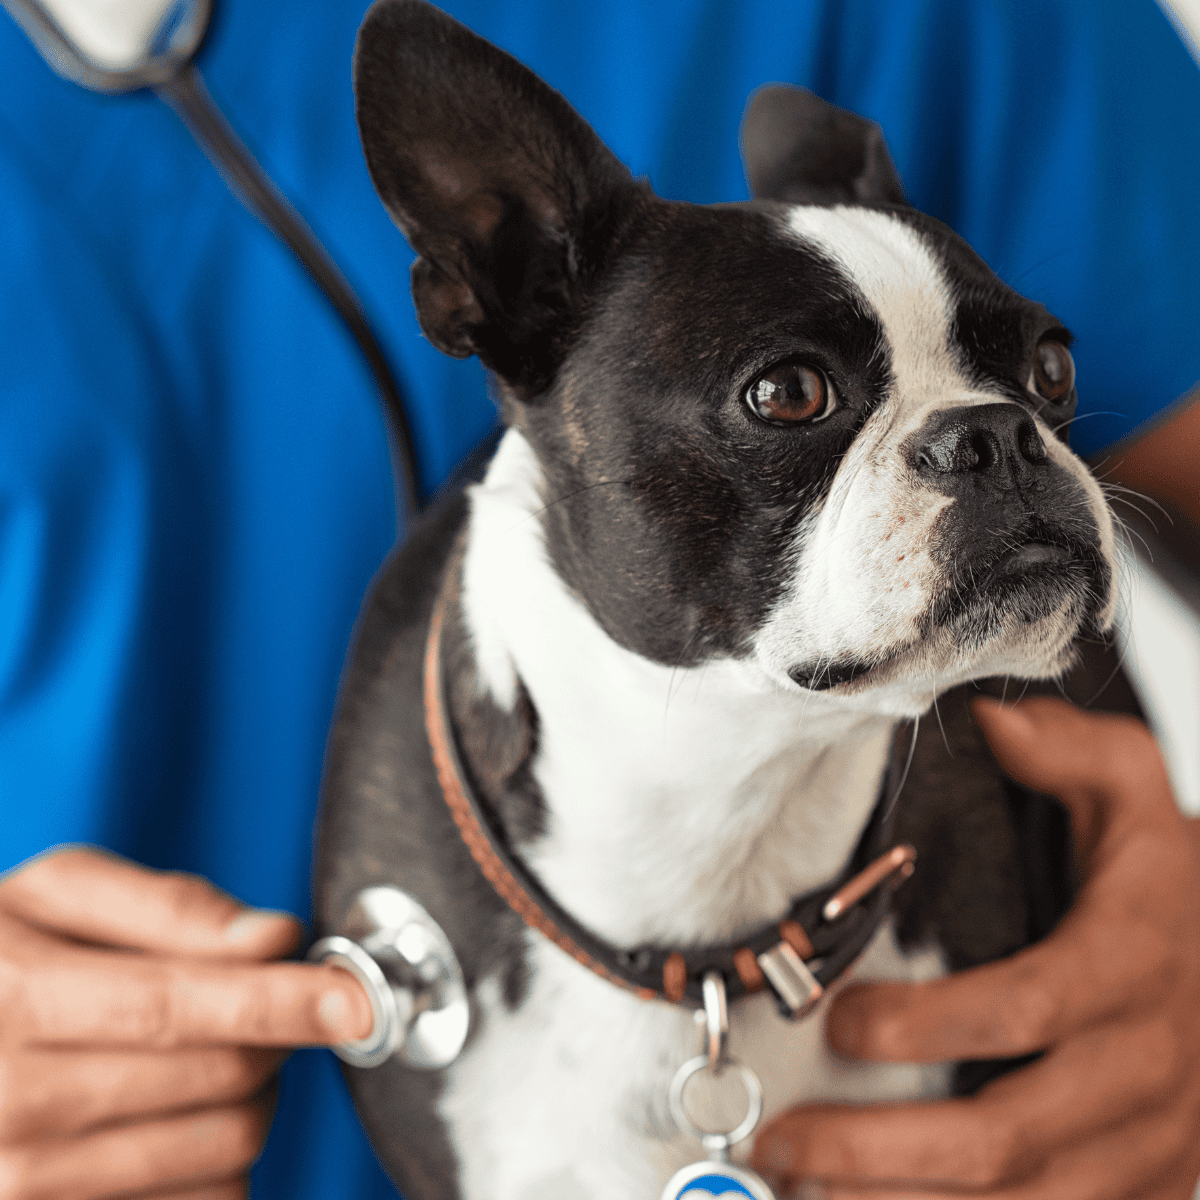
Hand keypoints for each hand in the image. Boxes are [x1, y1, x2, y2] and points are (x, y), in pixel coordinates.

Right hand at [0, 847, 372, 1199]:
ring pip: (222, 1151)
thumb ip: (167, 908)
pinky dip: (222, 1158)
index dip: (281, 1002)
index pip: (178, 1008)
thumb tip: (274, 938)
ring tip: (213, 1057)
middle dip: (275, 1035)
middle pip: (217, 1079)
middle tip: (263, 1006)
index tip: (356, 999)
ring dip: (254, 1098)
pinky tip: (184, 1116)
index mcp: (15, 1001)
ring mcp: (22, 1187)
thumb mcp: (54, 894)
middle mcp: (11, 1107)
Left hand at [750, 697, 1199, 1198]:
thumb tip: (992, 721)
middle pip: (1010, 1133)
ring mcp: (1151, 1142)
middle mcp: (1144, 1067)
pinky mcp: (1147, 1186)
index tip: (836, 1021)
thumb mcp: (1134, 790)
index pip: (1027, 1008)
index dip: (930, 1025)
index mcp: (1131, 963)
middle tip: (783, 1140)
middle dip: (885, 1151)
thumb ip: (1071, 752)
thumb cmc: (1168, 879)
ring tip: (804, 1193)